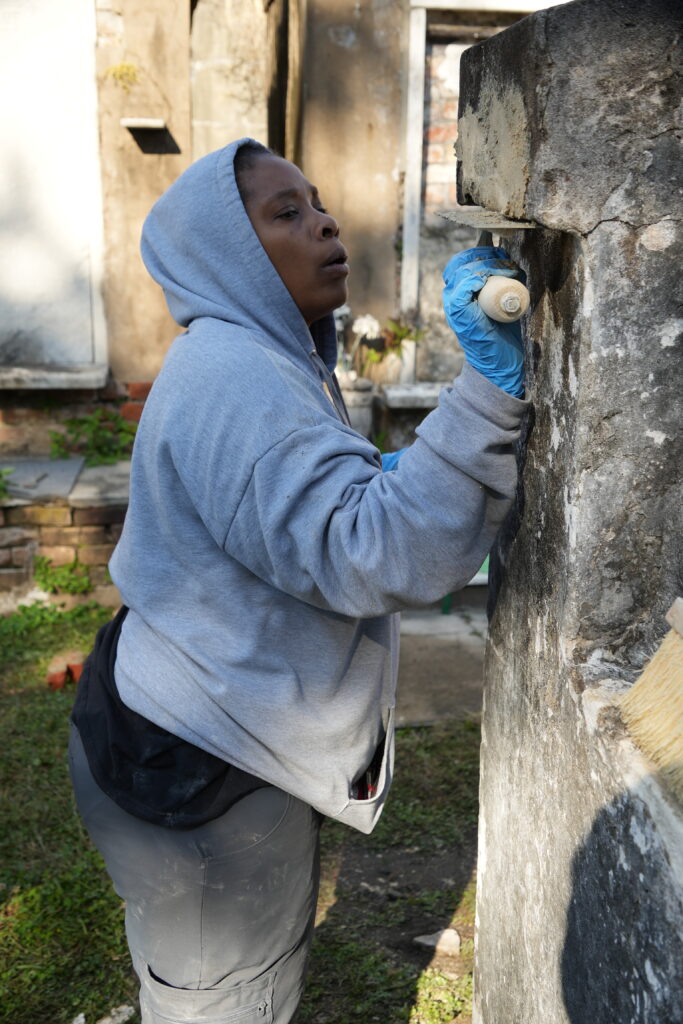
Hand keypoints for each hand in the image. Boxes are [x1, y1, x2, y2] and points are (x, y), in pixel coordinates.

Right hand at [442, 247, 525, 397]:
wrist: (501, 364)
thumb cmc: (505, 334)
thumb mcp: (504, 302)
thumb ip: (502, 286)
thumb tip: (514, 263)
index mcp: (461, 291)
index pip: (462, 260)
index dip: (480, 251)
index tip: (503, 253)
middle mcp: (453, 296)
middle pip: (461, 261)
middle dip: (484, 254)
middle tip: (507, 261)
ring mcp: (453, 306)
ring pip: (462, 271)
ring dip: (487, 265)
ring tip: (508, 271)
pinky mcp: (458, 315)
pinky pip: (461, 288)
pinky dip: (476, 279)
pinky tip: (492, 279)